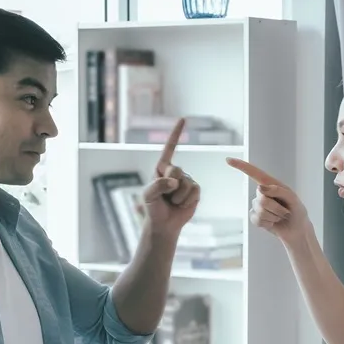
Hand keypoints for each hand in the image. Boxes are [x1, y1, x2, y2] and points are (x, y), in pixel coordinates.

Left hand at [143, 118, 199, 237]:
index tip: (184, 119)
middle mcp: (175, 171)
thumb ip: (157, 185)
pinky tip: (181, 205)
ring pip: (186, 183)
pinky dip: (186, 200)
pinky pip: (194, 191)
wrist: (164, 224)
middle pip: (176, 170)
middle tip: (166, 196)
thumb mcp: (148, 196)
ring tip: (172, 202)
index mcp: (162, 168)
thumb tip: (174, 181)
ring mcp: (186, 180)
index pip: (170, 148)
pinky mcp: (195, 191)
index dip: (176, 134)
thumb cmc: (153, 208)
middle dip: (170, 186)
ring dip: (178, 197)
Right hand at [225, 158, 309, 245]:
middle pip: (261, 198)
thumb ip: (278, 190)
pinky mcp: (255, 217)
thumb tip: (260, 188)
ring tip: (281, 217)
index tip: (228, 160)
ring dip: (274, 216)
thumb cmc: (297, 212)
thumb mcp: (292, 198)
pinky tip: (274, 223)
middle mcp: (262, 193)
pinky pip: (257, 219)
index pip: (254, 173)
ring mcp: (257, 205)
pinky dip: (268, 223)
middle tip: (285, 212)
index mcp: (271, 184)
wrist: (297, 230)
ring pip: (260, 210)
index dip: (241, 166)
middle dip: (276, 207)